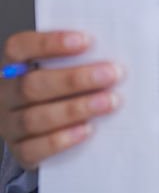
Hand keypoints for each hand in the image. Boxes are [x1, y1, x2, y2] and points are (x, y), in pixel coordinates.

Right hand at [0, 31, 123, 169]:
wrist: (41, 129)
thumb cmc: (59, 88)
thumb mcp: (59, 68)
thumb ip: (77, 58)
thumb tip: (114, 49)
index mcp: (12, 66)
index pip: (19, 47)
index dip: (50, 43)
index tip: (87, 41)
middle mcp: (5, 94)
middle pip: (32, 85)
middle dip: (75, 80)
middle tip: (112, 75)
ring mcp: (9, 125)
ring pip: (34, 118)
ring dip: (76, 109)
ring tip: (109, 102)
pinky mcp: (20, 151)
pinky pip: (34, 149)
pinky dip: (62, 139)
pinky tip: (87, 130)